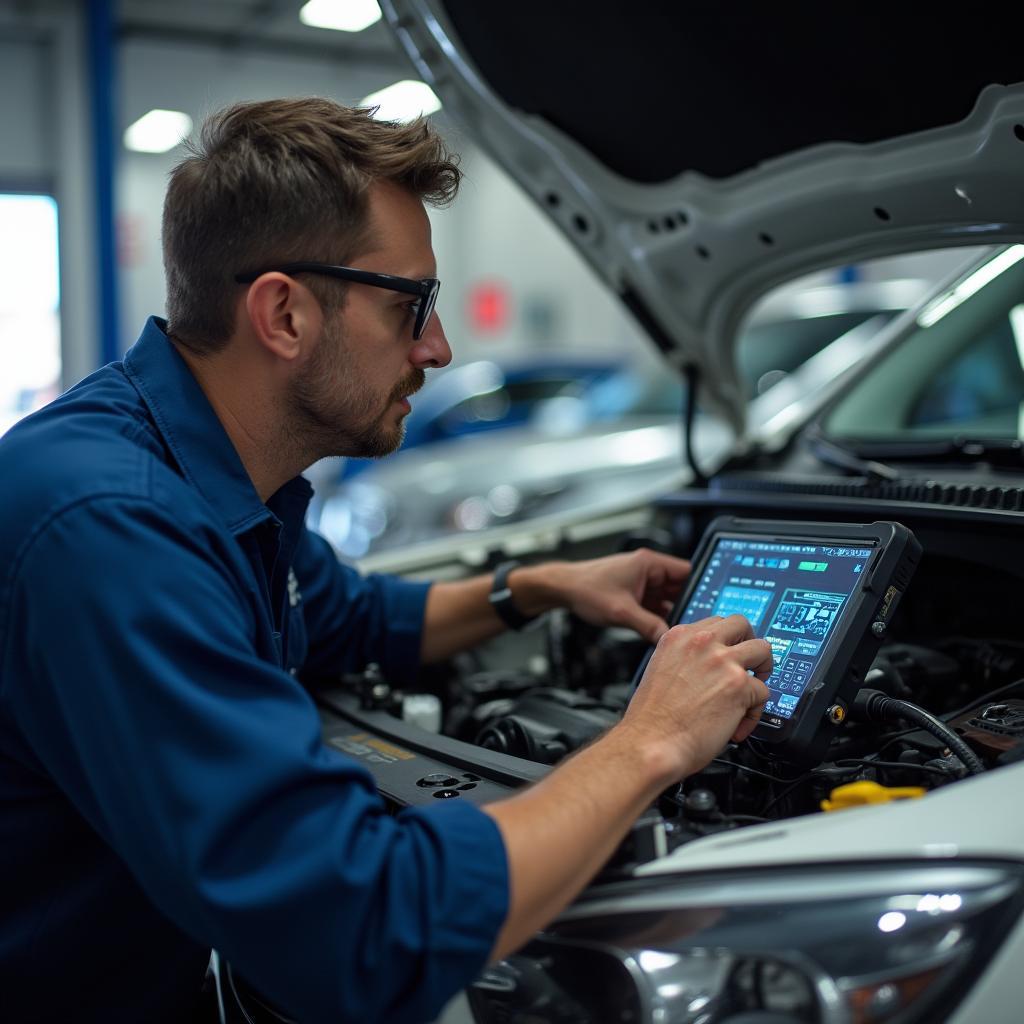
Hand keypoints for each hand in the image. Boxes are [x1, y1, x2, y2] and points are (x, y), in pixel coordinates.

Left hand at [525, 549, 691, 643]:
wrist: (562, 589)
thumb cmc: (586, 588)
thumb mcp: (621, 612)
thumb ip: (649, 626)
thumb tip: (670, 639)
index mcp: (649, 564)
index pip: (688, 572)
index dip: (701, 588)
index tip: (711, 607)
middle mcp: (648, 571)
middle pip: (679, 589)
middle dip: (686, 607)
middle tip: (696, 626)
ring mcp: (641, 584)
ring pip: (667, 601)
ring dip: (671, 615)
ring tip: (679, 632)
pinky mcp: (634, 596)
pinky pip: (654, 608)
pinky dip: (658, 619)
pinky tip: (661, 632)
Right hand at [619, 615, 772, 781]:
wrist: (652, 742)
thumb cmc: (651, 718)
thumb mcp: (659, 669)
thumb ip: (685, 659)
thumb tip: (705, 668)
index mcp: (678, 637)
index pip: (714, 624)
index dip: (726, 640)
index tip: (729, 652)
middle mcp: (701, 642)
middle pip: (741, 624)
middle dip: (749, 642)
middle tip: (749, 663)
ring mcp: (723, 661)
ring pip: (763, 650)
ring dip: (762, 670)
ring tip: (754, 690)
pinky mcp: (739, 685)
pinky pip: (763, 692)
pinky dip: (754, 712)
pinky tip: (738, 725)